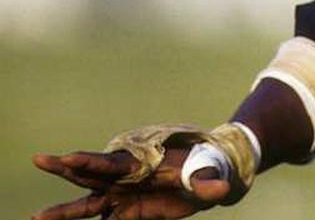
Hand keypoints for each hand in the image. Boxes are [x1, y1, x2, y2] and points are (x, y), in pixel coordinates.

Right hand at [31, 148, 229, 219]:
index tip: (68, 158)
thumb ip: (209, 181)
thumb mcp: (209, 171)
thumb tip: (221, 190)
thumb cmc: (207, 166)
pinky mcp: (127, 210)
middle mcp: (126, 176)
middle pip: (90, 175)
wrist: (210, 174)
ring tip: (36, 218)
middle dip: (66, 168)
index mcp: (142, 161)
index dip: (90, 162)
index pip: (112, 162)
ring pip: (88, 202)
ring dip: (65, 211)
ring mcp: (123, 193)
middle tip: (40, 159)